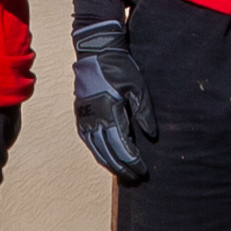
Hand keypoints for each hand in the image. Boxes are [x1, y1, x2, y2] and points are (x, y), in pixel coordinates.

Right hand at [70, 19, 155, 181]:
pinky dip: (98, 153)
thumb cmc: (119, 68)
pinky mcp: (81, 115)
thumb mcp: (138, 87)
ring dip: (109, 164)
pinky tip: (106, 158)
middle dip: (122, 168)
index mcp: (110, 113)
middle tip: (136, 178)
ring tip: (123, 173)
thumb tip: (150, 135)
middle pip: (108, 153)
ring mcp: (85, 118)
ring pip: (96, 150)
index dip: (133, 162)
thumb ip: (144, 112)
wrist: (95, 53)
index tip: (143, 170)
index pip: (122, 147)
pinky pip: (89, 141)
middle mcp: (94, 119)